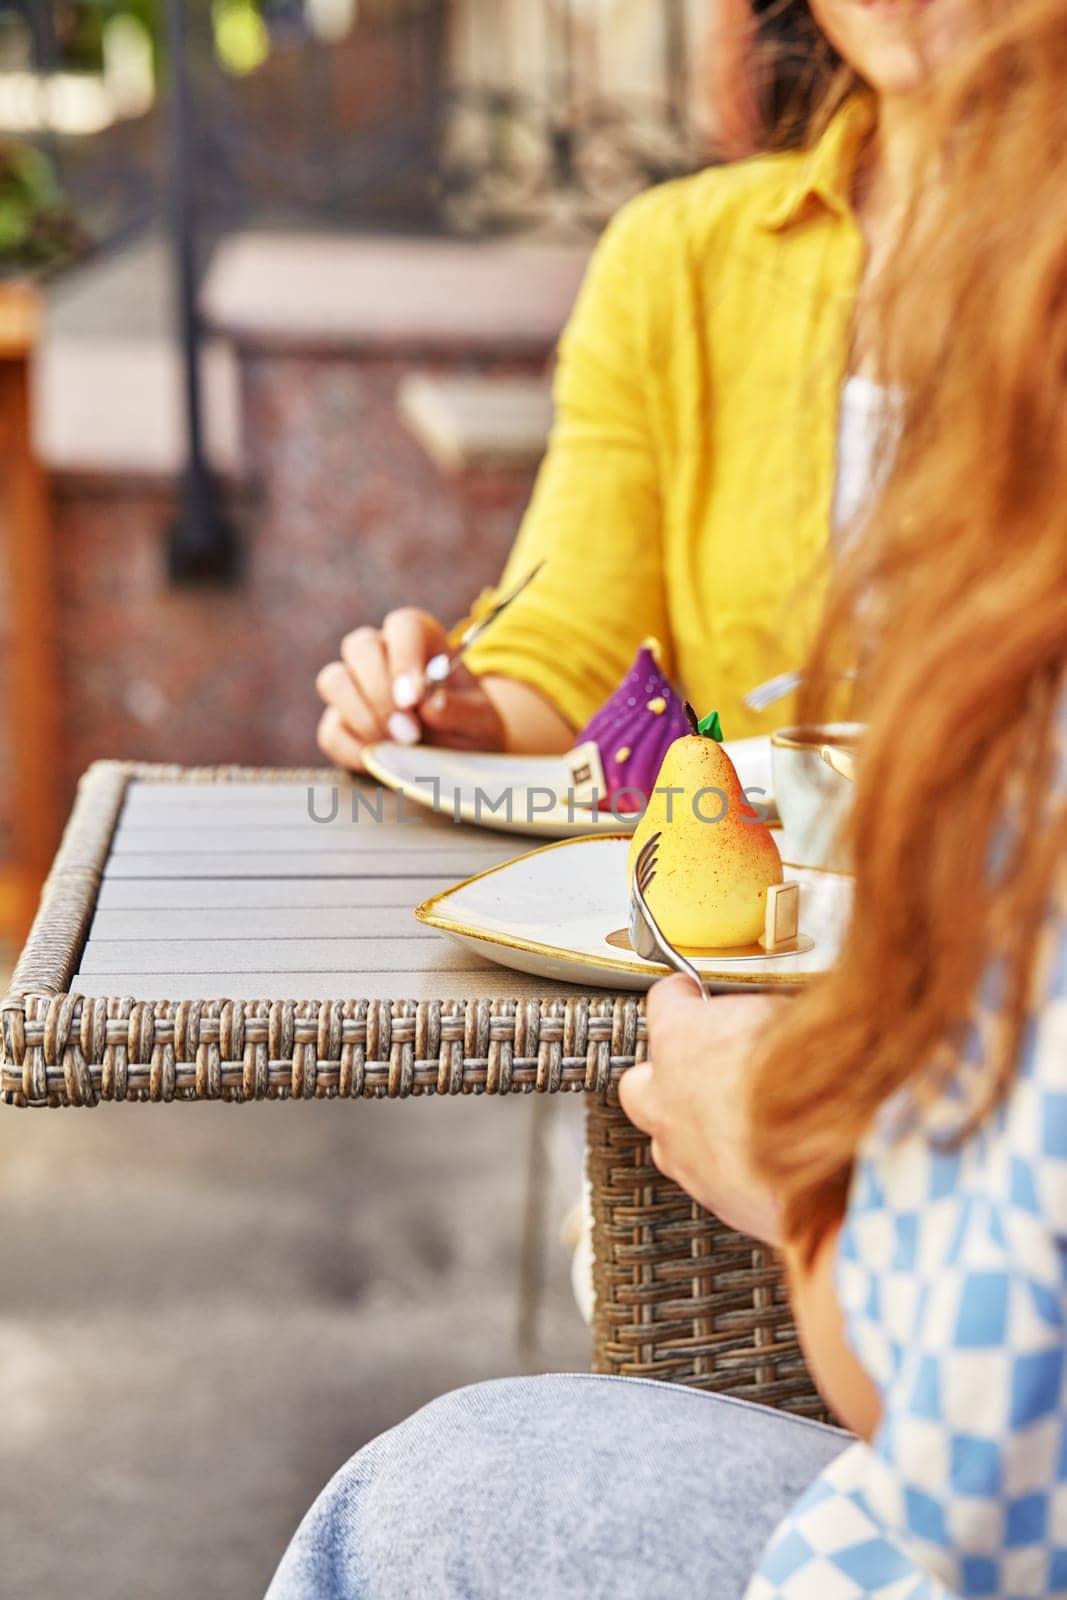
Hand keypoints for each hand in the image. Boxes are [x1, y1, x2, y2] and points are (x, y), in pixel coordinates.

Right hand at [316, 608, 504, 771]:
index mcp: (422, 639)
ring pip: (333, 680)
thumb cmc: (472, 728)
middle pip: (359, 646)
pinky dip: (352, 750)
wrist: (459, 759)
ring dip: (361, 716)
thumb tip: (429, 705)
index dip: (404, 658)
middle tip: (409, 732)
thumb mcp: (482, 720)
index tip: (413, 699)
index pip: (403, 626)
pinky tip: (380, 760)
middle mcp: (383, 653)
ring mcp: (356, 687)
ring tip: (397, 746)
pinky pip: (330, 731)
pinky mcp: (341, 724)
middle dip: (380, 691)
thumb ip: (461, 709)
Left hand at [618, 977, 786, 1246]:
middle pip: (640, 1084)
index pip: (665, 1002)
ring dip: (695, 1133)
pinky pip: (710, 1184)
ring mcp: (686, 1158)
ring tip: (737, 1124)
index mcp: (680, 1039)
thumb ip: (765, 1015)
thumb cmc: (813, 1073)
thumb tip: (775, 1015)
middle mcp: (669, 1100)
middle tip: (700, 1069)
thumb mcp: (790, 1013)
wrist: (837, 1156)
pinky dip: (731, 1174)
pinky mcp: (718, 1202)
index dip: (684, 998)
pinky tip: (765, 1165)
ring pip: (668, 1144)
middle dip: (666, 1078)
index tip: (692, 995)